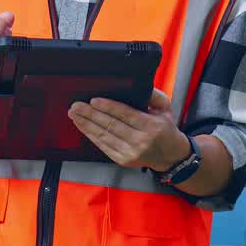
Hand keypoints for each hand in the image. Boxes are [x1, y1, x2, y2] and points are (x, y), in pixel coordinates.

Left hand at [68, 88, 190, 170]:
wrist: (170, 156)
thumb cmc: (165, 129)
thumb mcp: (165, 108)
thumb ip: (153, 95)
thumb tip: (139, 85)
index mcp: (152, 126)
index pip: (126, 115)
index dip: (108, 107)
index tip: (93, 100)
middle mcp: (141, 141)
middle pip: (111, 125)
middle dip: (91, 115)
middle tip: (76, 106)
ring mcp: (130, 153)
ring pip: (104, 136)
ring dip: (86, 124)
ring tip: (74, 114)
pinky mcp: (122, 160)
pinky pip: (103, 146)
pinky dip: (90, 135)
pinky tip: (82, 126)